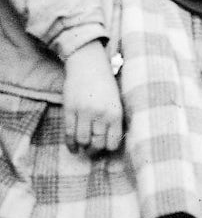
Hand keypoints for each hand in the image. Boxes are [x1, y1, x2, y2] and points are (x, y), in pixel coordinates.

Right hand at [62, 41, 122, 155]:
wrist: (89, 65)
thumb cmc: (106, 84)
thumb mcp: (117, 101)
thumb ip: (114, 119)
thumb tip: (111, 143)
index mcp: (116, 112)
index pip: (113, 142)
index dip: (109, 148)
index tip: (106, 148)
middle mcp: (101, 114)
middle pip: (97, 144)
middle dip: (94, 151)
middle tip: (92, 151)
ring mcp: (84, 112)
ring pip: (82, 140)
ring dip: (82, 147)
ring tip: (83, 147)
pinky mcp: (70, 109)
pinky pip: (69, 133)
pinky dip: (70, 144)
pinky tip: (73, 147)